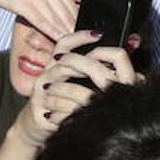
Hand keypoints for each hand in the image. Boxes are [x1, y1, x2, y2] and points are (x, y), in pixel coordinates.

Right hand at [0, 0, 80, 41]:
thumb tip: (77, 3)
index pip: (74, 5)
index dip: (80, 22)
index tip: (86, 34)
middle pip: (68, 14)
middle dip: (75, 30)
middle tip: (83, 44)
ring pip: (57, 19)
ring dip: (65, 34)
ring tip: (73, 46)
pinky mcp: (24, 5)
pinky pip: (42, 22)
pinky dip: (52, 33)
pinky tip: (58, 41)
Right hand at [14, 38, 138, 146]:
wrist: (37, 125)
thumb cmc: (60, 103)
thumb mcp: (76, 85)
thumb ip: (95, 73)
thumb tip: (122, 62)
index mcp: (56, 66)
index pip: (64, 44)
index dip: (79, 36)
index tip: (98, 34)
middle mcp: (46, 74)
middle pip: (62, 59)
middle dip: (83, 62)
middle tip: (103, 66)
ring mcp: (40, 91)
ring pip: (59, 81)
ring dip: (79, 84)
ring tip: (96, 88)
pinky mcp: (38, 109)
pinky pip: (57, 105)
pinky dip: (73, 107)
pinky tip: (85, 109)